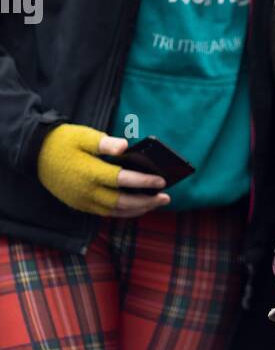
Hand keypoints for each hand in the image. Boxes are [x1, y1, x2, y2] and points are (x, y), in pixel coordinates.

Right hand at [37, 125, 170, 217]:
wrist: (34, 154)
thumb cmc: (62, 141)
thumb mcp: (83, 136)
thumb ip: (105, 143)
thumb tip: (125, 146)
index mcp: (90, 172)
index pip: (123, 180)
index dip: (144, 182)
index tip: (162, 181)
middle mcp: (87, 191)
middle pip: (123, 202)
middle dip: (147, 201)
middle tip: (165, 197)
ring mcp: (83, 201)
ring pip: (115, 212)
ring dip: (137, 210)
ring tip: (155, 204)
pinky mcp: (79, 204)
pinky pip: (105, 213)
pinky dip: (123, 212)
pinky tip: (135, 207)